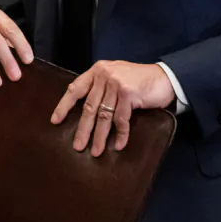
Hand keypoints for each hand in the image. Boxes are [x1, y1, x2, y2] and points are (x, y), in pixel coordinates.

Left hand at [50, 61, 175, 156]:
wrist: (165, 77)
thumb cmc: (140, 80)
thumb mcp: (116, 76)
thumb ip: (101, 87)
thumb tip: (86, 110)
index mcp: (97, 70)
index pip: (75, 89)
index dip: (64, 106)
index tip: (55, 121)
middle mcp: (104, 75)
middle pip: (89, 107)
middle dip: (83, 129)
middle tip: (78, 146)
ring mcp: (116, 84)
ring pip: (103, 116)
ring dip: (99, 136)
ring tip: (96, 151)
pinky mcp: (128, 94)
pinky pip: (121, 120)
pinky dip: (120, 134)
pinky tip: (118, 145)